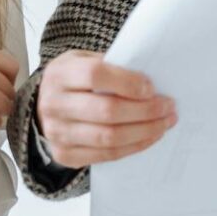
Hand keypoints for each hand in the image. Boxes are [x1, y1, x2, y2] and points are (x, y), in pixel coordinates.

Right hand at [37, 50, 175, 169]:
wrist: (48, 104)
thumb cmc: (76, 79)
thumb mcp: (87, 61)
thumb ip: (113, 66)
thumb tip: (151, 82)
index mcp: (60, 74)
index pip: (95, 76)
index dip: (127, 82)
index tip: (151, 88)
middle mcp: (54, 104)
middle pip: (106, 110)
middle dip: (145, 110)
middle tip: (168, 106)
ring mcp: (57, 132)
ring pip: (109, 137)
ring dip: (144, 131)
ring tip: (165, 123)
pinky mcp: (64, 154)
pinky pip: (106, 155)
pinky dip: (133, 146)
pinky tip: (150, 136)